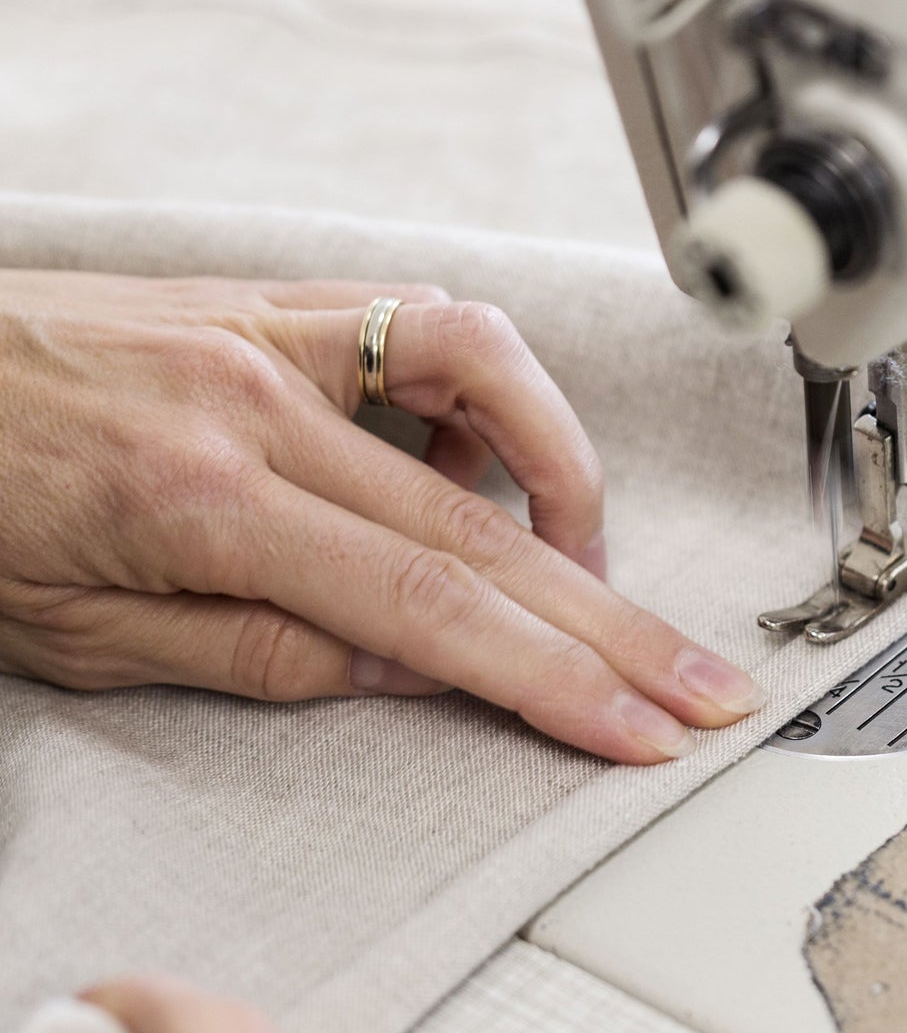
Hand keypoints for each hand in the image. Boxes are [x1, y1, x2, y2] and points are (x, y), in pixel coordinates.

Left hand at [0, 269, 764, 760]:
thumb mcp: (78, 637)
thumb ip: (258, 654)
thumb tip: (402, 672)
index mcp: (205, 500)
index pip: (428, 602)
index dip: (551, 676)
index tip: (635, 729)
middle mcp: (257, 403)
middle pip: (486, 521)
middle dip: (612, 620)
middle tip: (702, 687)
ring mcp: (270, 335)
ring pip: (486, 385)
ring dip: (570, 488)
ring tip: (593, 573)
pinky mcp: (270, 303)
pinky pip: (426, 327)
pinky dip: (494, 397)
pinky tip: (492, 464)